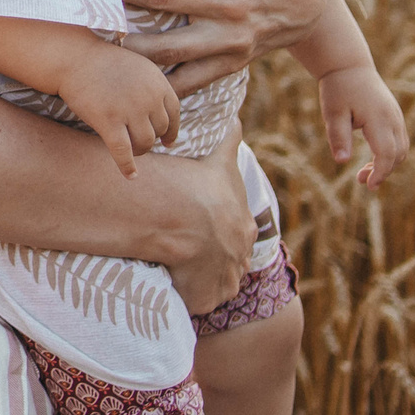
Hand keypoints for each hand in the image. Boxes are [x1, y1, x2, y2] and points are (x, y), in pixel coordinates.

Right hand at [56, 45, 183, 176]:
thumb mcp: (137, 68)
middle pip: (159, 130)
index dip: (171, 130)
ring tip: (132, 153)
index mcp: (157, 82)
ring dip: (140, 151)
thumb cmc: (102, 63)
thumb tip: (163, 121)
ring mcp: (128, 109)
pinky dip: (127, 166)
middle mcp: (148, 97)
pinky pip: (122, 151)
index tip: (168, 141)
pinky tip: (130, 176)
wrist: (74, 58)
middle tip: (139, 143)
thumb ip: (152, 90)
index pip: (173, 114)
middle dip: (150, 138)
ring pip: (145, 142)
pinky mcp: (108, 121)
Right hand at [155, 123, 253, 311]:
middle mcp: (239, 258)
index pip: (237, 232)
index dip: (221, 229)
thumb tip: (236, 114)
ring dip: (200, 279)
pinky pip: (196, 300)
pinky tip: (170, 283)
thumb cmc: (197, 185)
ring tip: (176, 269)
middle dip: (216, 258)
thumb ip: (229, 138)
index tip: (204, 226)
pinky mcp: (204, 299)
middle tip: (190, 249)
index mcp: (244, 227)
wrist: (179, 216)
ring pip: (216, 283)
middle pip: (230, 261)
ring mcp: (224, 282)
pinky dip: (185, 294)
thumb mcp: (221, 158)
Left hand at [320, 66, 408, 185]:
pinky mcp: (395, 115)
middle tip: (360, 180)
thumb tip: (342, 162)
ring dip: (387, 164)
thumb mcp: (332, 113)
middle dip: (382, 171)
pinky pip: (399, 141)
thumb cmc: (338, 88)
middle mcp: (393, 119)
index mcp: (379, 119)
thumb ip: (338, 137)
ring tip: (363, 173)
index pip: (386, 154)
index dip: (380, 173)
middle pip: (397, 155)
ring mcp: (397, 116)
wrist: (349, 65)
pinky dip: (389, 154)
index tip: (367, 185)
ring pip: (401, 149)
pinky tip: (372, 158)